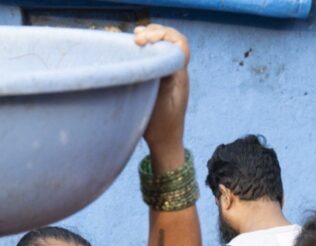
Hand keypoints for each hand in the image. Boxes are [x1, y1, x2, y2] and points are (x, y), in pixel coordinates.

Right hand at [134, 24, 189, 168]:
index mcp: (179, 77)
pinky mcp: (162, 79)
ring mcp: (170, 75)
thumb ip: (161, 81)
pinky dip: (149, 48)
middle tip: (137, 36)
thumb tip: (157, 57)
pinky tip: (136, 46)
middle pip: (174, 41)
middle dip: (157, 33)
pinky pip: (159, 56)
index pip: (179, 45)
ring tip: (137, 35)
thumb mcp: (159, 105)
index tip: (143, 40)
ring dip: (153, 37)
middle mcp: (177, 72)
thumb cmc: (161, 128)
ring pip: (167, 47)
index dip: (163, 36)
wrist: (166, 143)